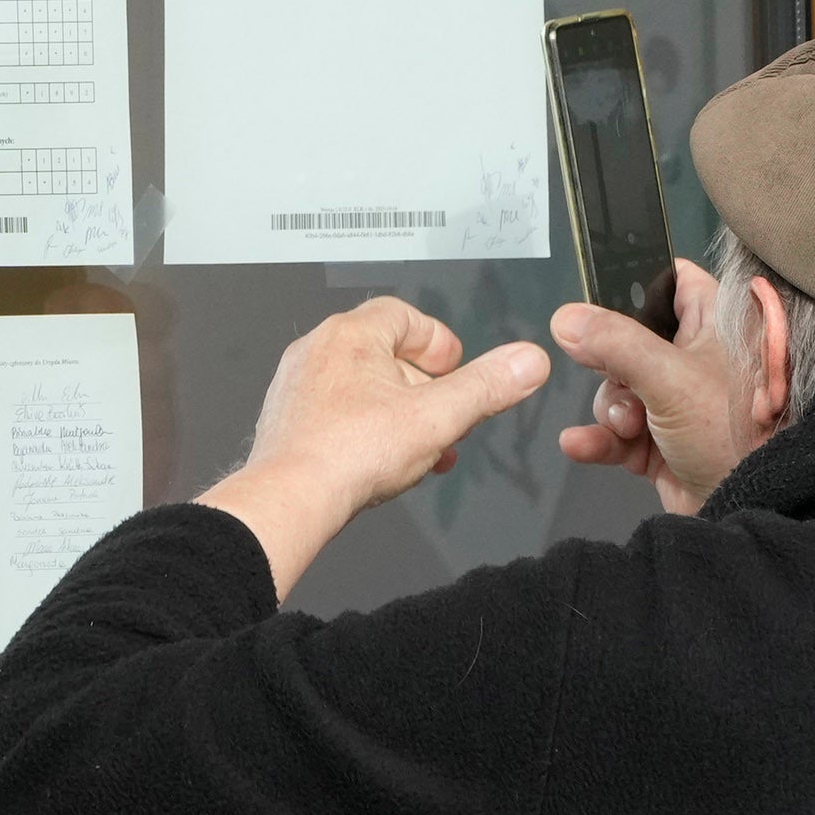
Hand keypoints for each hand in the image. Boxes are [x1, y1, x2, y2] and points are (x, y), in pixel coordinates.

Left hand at [199, 297, 550, 597]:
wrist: (289, 500)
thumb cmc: (347, 455)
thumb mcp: (438, 417)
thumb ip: (486, 387)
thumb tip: (527, 362)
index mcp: (350, 335)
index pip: (404, 315)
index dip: (438, 342)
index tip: (455, 369)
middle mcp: (317, 352)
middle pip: (386, 355)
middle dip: (426, 390)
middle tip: (446, 417)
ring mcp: (297, 387)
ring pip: (363, 390)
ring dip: (401, 416)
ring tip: (424, 447)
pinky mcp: (287, 422)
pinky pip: (337, 415)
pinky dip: (368, 432)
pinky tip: (386, 464)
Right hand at [552, 258, 752, 515]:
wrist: (754, 507)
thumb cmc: (730, 430)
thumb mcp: (669, 377)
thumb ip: (614, 342)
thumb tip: (565, 318)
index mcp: (716, 324)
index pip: (674, 281)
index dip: (637, 286)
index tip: (601, 303)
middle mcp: (698, 358)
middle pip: (629, 340)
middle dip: (612, 369)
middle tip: (625, 384)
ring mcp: (679, 403)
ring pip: (619, 389)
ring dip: (611, 410)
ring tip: (628, 429)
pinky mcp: (662, 444)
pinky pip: (615, 432)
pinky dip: (599, 439)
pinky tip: (580, 444)